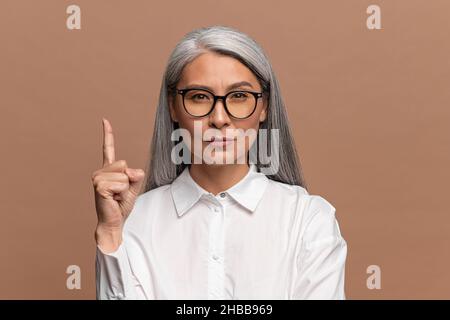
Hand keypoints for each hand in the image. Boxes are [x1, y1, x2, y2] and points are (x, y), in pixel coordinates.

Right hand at [92, 118, 144, 251]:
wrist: (114, 222)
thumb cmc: (121, 205)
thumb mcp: (133, 187)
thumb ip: (135, 176)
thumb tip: (133, 171)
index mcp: (108, 170)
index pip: (108, 149)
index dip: (108, 134)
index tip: (105, 120)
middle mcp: (100, 171)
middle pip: (124, 164)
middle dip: (128, 180)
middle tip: (119, 193)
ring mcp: (97, 178)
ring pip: (124, 174)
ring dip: (125, 188)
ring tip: (115, 196)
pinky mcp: (99, 186)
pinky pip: (121, 183)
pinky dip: (122, 192)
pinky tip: (112, 199)